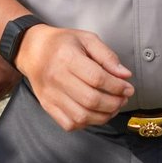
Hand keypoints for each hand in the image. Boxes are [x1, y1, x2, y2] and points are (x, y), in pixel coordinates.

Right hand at [14, 25, 132, 130]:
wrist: (33, 51)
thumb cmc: (62, 43)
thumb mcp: (87, 39)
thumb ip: (107, 56)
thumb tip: (125, 75)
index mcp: (67, 57)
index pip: (97, 78)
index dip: (117, 86)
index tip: (128, 88)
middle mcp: (57, 78)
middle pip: (90, 100)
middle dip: (114, 103)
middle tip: (123, 99)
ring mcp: (50, 95)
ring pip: (81, 116)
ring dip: (103, 116)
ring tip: (113, 107)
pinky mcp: (47, 106)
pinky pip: (69, 123)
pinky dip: (87, 123)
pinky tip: (95, 113)